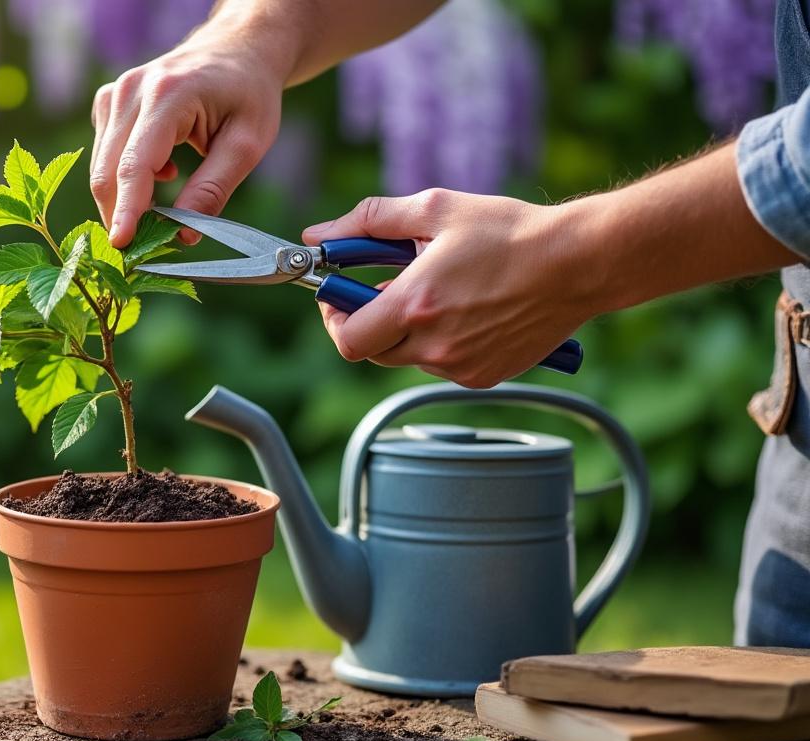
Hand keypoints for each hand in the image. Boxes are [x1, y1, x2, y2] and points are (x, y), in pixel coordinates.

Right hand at [90, 24, 288, 246]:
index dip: (127, 210)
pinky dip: (127, 178)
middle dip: (121, 215)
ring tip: (164, 208)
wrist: (237, 49)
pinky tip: (164, 172)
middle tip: (145, 250)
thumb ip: (213, 189)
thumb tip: (183, 234)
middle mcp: (131, 90)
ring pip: (101, 167)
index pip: (136, 165)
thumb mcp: (247, 144)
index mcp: (168, 95)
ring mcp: (115, 93)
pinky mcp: (108, 102)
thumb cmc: (249, 94)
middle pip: (108, 170)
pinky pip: (105, 155)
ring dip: (125, 200)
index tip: (122, 246)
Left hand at [307, 190, 598, 388]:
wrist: (579, 262)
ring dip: (409, 330)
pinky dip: (441, 342)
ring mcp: (461, 366)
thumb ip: (367, 221)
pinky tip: (467, 309)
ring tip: (442, 290)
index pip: (348, 339)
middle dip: (371, 320)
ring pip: (408, 357)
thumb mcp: (434, 209)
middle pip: (373, 350)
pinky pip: (442, 365)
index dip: (334, 317)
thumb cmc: (510, 231)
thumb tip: (317, 234)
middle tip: (388, 287)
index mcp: (416, 305)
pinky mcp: (484, 376)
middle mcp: (435, 345)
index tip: (338, 295)